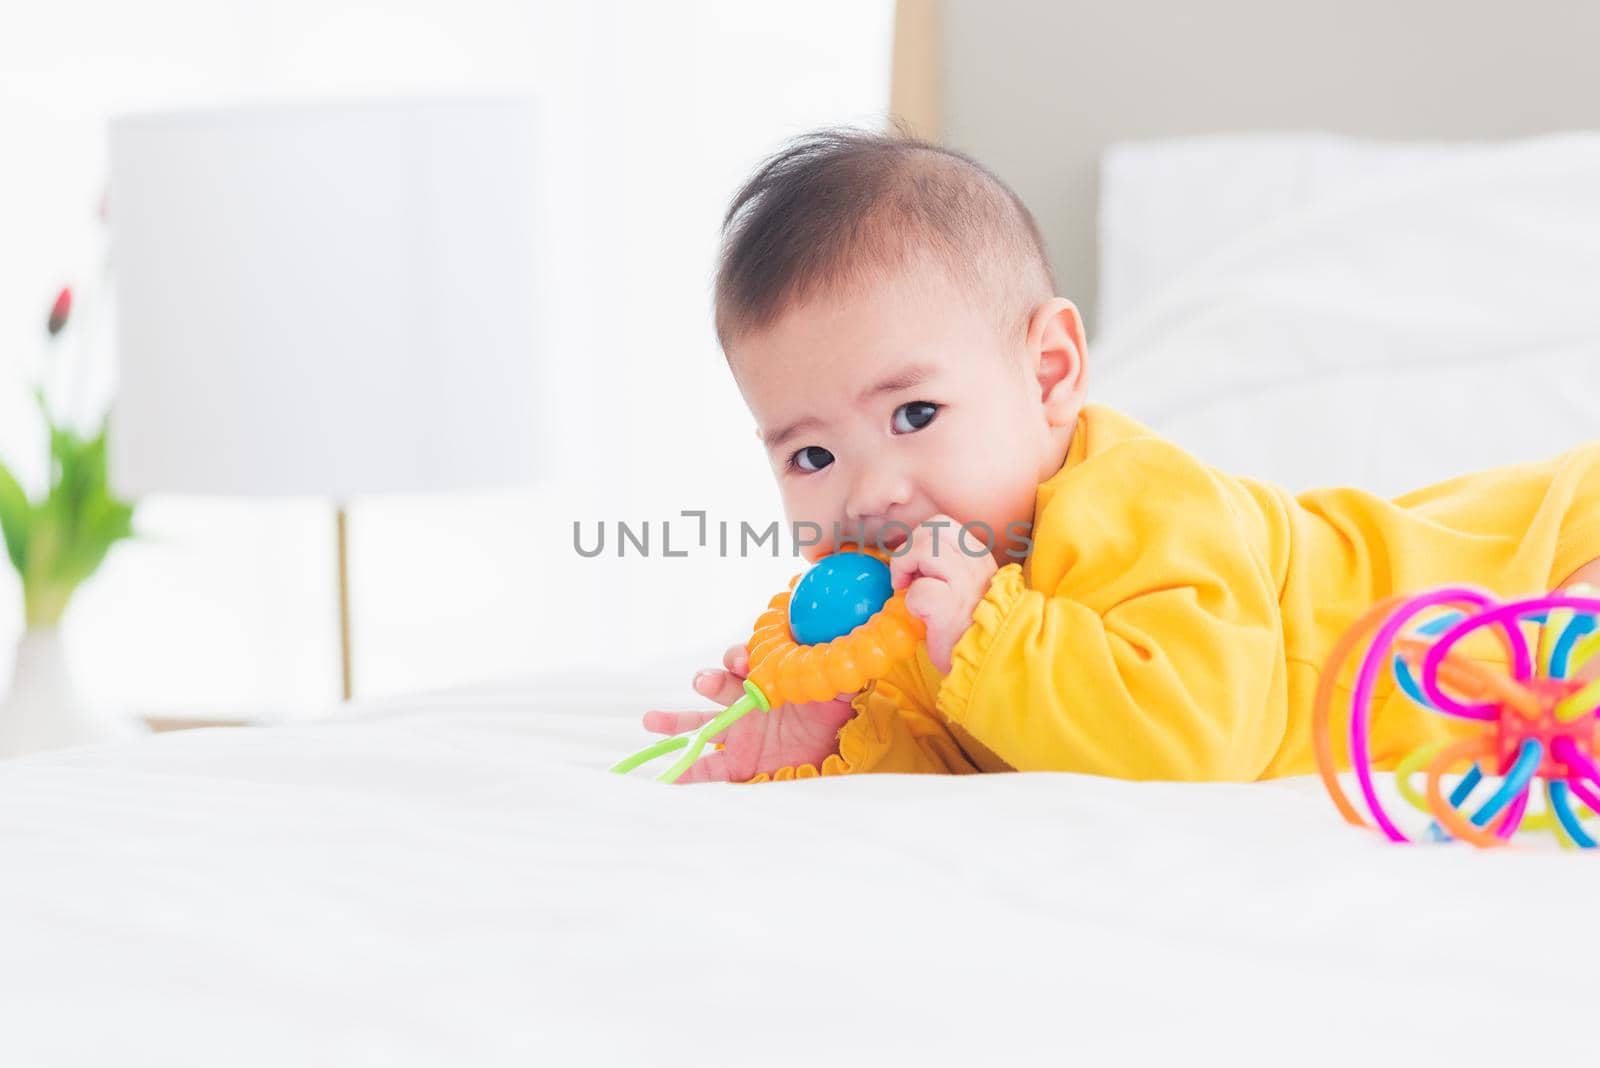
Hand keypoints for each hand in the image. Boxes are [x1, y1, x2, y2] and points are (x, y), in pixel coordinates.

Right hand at [641, 644, 856, 782]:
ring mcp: (737, 733)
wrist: (833, 747)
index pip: (745, 661)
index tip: (743, 662)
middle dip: (710, 681)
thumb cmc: (830, 711)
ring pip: (700, 725)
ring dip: (675, 721)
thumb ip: (838, 669)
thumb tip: (848, 648)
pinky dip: (688, 773)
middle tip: (706, 682)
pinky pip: (709, 769)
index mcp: (765, 680)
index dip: (740, 658)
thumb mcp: (838, 688)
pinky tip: (669, 778)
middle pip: (719, 687)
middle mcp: (745, 702)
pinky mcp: (738, 763)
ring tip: (652, 721)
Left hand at [890, 514, 998, 672]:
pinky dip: (912, 602)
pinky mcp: (950, 606)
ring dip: (905, 568)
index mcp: (978, 556)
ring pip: (924, 548)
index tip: (915, 567)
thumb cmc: (967, 628)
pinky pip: (919, 589)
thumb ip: (944, 566)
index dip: (919, 538)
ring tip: (909, 592)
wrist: (984, 663)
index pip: (942, 524)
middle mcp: (976, 564)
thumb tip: (909, 554)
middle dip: (909, 550)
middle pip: (931, 528)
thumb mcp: (962, 586)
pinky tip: (922, 616)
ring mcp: (965, 583)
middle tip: (906, 579)